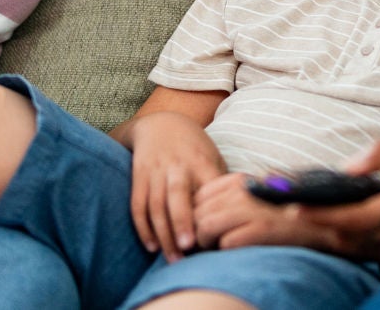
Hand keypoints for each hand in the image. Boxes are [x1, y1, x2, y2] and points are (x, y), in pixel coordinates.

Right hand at [127, 112, 225, 260]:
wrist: (160, 122)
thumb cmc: (194, 147)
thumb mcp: (213, 156)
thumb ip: (223, 184)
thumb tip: (241, 215)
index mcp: (201, 162)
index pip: (208, 189)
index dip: (212, 213)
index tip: (218, 237)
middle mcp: (178, 166)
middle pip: (177, 195)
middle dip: (182, 222)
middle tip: (188, 248)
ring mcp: (156, 171)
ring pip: (156, 204)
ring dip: (163, 232)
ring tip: (172, 257)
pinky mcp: (139, 175)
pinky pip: (137, 203)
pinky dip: (143, 226)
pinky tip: (152, 245)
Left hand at [193, 172, 337, 250]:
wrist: (325, 224)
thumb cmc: (286, 214)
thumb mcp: (257, 198)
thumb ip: (230, 200)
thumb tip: (200, 214)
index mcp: (240, 180)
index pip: (199, 196)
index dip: (198, 215)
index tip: (207, 228)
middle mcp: (243, 190)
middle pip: (198, 212)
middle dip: (199, 232)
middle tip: (210, 244)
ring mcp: (252, 208)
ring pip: (205, 227)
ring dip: (209, 243)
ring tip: (220, 249)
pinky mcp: (262, 228)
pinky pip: (226, 243)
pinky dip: (228, 251)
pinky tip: (240, 251)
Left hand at [303, 136, 379, 266]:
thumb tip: (349, 167)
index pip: (354, 218)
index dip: (321, 214)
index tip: (292, 207)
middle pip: (350, 238)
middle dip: (318, 224)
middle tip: (287, 210)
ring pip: (360, 249)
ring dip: (333, 234)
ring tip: (306, 215)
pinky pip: (375, 255)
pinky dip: (352, 242)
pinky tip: (339, 226)